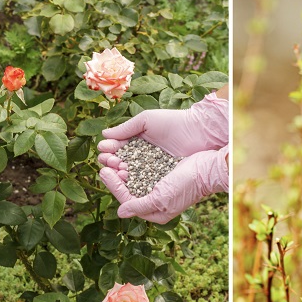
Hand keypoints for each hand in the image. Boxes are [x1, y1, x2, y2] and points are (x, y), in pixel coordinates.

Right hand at [97, 92, 227, 170]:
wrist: (198, 131)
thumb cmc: (173, 122)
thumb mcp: (146, 121)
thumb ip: (126, 128)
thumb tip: (104, 135)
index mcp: (138, 140)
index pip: (118, 147)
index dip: (109, 149)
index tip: (103, 149)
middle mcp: (143, 155)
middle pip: (122, 161)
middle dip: (111, 161)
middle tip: (108, 161)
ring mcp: (152, 167)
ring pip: (132, 172)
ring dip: (120, 171)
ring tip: (115, 169)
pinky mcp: (161, 177)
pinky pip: (145, 180)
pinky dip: (135, 180)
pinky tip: (127, 177)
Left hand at [100, 147, 228, 223]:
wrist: (207, 168)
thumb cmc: (186, 186)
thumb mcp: (161, 199)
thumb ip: (140, 206)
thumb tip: (120, 212)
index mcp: (155, 212)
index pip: (127, 200)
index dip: (113, 186)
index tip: (104, 171)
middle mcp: (155, 201)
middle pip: (129, 189)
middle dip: (116, 176)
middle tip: (104, 162)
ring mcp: (159, 186)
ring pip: (134, 178)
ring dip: (122, 167)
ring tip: (113, 156)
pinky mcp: (163, 173)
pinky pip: (143, 169)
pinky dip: (133, 162)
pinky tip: (125, 153)